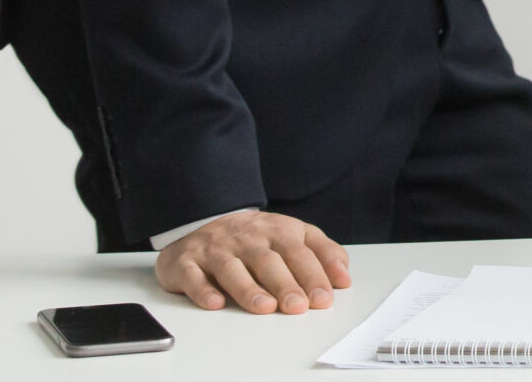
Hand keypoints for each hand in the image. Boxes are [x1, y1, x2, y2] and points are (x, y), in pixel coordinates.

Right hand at [154, 210, 349, 314]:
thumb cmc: (254, 238)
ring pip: (232, 268)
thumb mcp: (292, 236)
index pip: (299, 252)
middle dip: (285, 284)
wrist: (201, 224)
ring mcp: (216, 248)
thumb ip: (322, 252)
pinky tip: (216, 303)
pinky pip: (193, 276)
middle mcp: (247, 237)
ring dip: (248, 289)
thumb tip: (344, 276)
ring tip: (265, 307)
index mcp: (277, 230)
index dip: (313, 274)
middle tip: (298, 307)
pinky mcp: (187, 262)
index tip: (324, 298)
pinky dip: (203, 290)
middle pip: (268, 260)